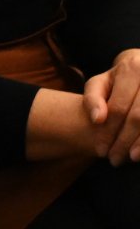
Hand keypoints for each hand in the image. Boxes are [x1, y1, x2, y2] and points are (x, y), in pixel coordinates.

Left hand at [83, 49, 139, 163]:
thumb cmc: (119, 79)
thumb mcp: (101, 82)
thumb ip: (92, 98)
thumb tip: (96, 119)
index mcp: (132, 69)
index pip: (117, 107)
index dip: (108, 132)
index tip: (100, 150)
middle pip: (138, 117)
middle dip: (124, 141)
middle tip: (114, 159)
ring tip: (130, 158)